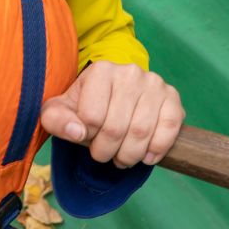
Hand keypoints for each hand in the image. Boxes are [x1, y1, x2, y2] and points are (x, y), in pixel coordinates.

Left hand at [39, 61, 183, 168]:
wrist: (115, 96)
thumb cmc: (85, 105)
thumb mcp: (61, 110)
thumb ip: (56, 120)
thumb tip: (77, 133)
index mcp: (101, 71)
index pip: (91, 117)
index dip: (86, 137)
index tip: (86, 137)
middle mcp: (130, 72)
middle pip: (116, 128)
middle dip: (107, 151)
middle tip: (104, 155)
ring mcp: (154, 83)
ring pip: (141, 132)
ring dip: (129, 155)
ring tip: (122, 158)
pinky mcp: (173, 97)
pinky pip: (169, 129)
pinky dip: (157, 149)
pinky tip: (146, 156)